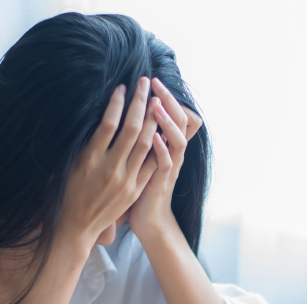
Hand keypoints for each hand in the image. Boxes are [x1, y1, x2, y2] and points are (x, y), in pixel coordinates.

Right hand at [58, 77, 159, 252]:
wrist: (78, 225)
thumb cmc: (68, 189)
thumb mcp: (69, 163)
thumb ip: (83, 140)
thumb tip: (92, 112)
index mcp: (89, 159)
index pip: (108, 123)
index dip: (117, 102)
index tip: (122, 86)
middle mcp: (109, 169)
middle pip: (131, 129)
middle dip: (140, 103)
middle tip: (145, 83)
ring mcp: (125, 180)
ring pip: (146, 144)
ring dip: (152, 120)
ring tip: (156, 101)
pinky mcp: (135, 189)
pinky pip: (151, 163)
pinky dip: (158, 145)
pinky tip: (161, 129)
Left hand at [128, 78, 199, 241]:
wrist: (148, 220)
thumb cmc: (140, 187)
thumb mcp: (142, 158)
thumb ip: (141, 137)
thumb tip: (126, 112)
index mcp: (167, 147)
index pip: (174, 115)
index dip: (169, 97)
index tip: (156, 80)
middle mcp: (172, 155)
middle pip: (179, 122)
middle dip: (167, 101)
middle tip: (154, 82)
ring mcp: (168, 170)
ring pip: (176, 141)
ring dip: (166, 122)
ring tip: (155, 105)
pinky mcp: (161, 184)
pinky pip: (166, 164)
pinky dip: (162, 150)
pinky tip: (155, 137)